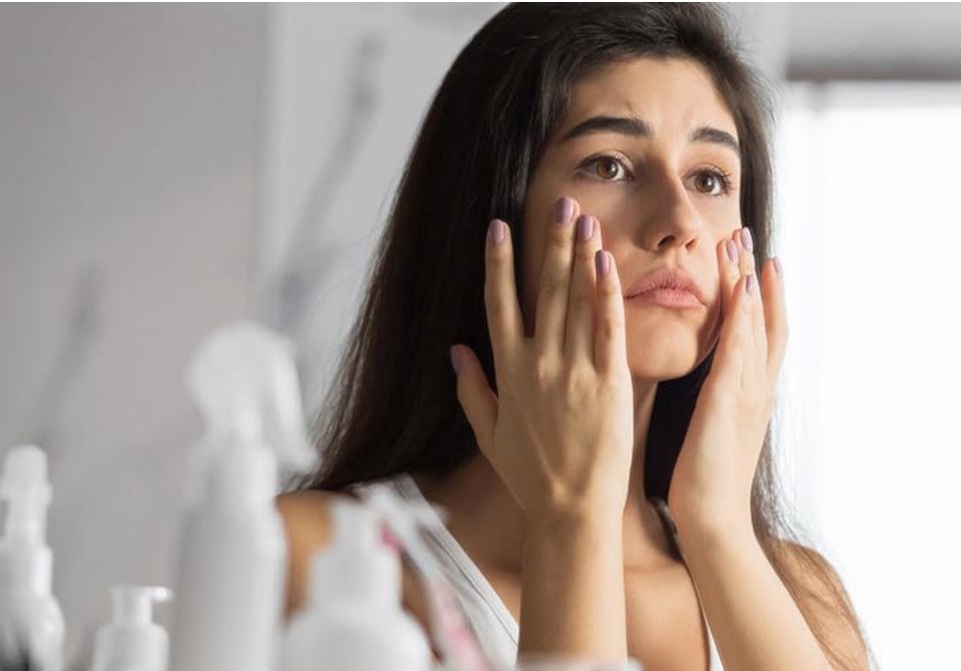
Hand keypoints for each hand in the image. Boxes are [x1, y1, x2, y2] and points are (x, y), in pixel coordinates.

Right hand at [449, 198, 634, 521]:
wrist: (570, 509)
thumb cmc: (531, 476)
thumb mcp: (488, 433)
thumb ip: (471, 389)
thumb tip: (455, 351)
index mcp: (508, 372)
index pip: (499, 304)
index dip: (499, 262)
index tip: (499, 226)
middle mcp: (538, 363)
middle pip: (542, 291)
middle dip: (550, 243)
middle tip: (560, 203)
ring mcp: (573, 371)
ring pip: (574, 302)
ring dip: (578, 256)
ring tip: (584, 217)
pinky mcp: (607, 384)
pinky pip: (606, 330)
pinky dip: (604, 295)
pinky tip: (604, 263)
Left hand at [668, 227, 787, 535]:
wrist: (711, 517)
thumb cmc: (701, 476)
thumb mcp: (708, 423)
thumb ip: (708, 394)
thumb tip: (697, 373)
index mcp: (747, 390)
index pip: (756, 330)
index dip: (755, 293)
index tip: (746, 256)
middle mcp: (754, 384)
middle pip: (762, 317)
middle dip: (754, 274)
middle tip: (743, 233)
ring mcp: (748, 391)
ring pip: (754, 324)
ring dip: (748, 281)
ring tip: (737, 244)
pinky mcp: (731, 401)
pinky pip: (739, 350)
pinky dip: (743, 316)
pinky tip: (739, 289)